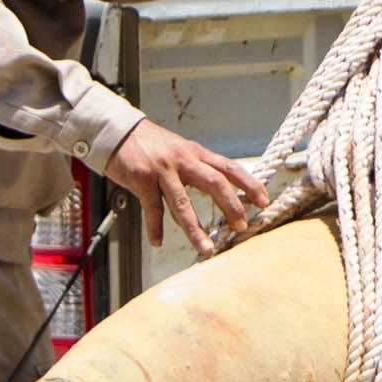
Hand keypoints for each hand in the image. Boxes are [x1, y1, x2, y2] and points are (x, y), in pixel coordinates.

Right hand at [100, 120, 267, 257]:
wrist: (117, 132)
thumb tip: (221, 190)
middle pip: (214, 182)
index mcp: (196, 153)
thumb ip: (198, 167)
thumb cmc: (150, 145)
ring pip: (183, 203)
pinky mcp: (141, 178)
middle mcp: (183, 159)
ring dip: (195, 229)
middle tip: (241, 226)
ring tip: (206, 248)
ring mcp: (162, 170)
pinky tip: (157, 241)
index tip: (263, 201)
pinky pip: (152, 208)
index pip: (229, 167)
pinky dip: (155, 228)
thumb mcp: (180, 150)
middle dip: (230, 205)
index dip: (249, 184)